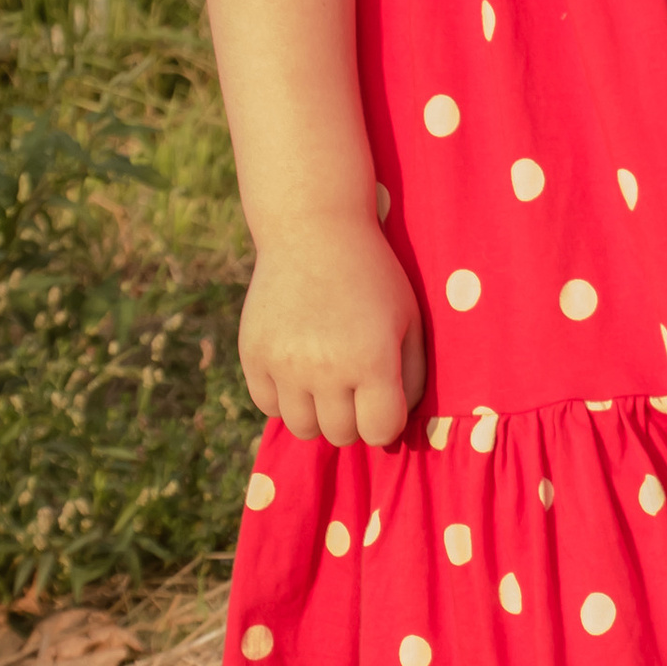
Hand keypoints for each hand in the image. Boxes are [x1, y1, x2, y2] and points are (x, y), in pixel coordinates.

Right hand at [240, 218, 424, 448]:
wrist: (313, 231)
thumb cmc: (372, 277)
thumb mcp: (409, 320)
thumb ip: (413, 377)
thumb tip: (398, 426)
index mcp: (371, 360)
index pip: (379, 431)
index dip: (387, 422)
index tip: (385, 402)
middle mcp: (325, 368)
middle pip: (340, 434)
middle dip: (354, 419)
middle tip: (356, 387)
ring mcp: (283, 364)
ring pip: (302, 428)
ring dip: (319, 414)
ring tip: (328, 381)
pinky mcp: (253, 355)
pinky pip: (269, 406)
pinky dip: (285, 398)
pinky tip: (299, 370)